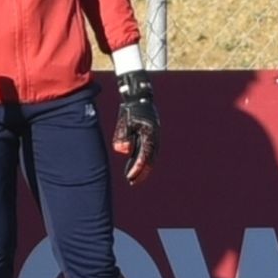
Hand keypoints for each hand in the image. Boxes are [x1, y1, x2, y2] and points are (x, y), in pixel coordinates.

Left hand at [112, 69, 158, 183]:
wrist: (139, 97)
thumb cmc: (131, 110)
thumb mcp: (126, 123)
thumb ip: (124, 137)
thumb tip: (124, 151)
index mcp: (149, 135)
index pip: (144, 157)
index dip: (137, 169)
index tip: (130, 177)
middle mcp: (154, 138)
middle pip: (149, 159)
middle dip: (141, 171)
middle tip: (132, 180)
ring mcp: (153, 136)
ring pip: (149, 156)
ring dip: (142, 167)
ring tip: (132, 176)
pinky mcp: (150, 135)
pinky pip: (147, 150)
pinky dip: (142, 158)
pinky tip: (133, 163)